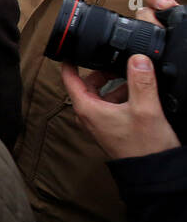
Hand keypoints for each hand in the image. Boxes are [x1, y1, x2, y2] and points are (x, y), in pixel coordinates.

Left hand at [60, 0, 181, 158]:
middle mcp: (89, 116)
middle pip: (88, 85)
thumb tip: (136, 58)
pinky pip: (111, 106)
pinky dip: (122, 96)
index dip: (69, 62)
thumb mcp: (145, 108)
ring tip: (135, 77)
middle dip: (101, 72)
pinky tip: (140, 94)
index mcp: (88, 108)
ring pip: (101, 95)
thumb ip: (141, 81)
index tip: (70, 49)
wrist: (153, 172)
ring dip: (115, 84)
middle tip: (116, 61)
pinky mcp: (111, 128)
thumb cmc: (144, 146)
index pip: (70, 79)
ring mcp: (99, 123)